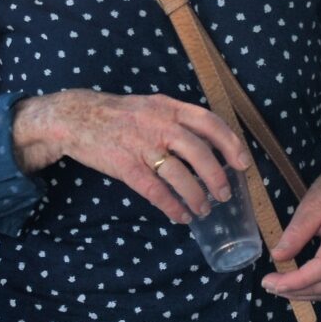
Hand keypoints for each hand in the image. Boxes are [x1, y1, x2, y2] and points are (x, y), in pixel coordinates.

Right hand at [13, 90, 250, 222]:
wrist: (77, 117)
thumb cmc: (120, 114)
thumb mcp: (152, 106)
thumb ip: (177, 119)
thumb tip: (210, 143)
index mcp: (169, 107)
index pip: (209, 123)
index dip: (230, 144)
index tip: (243, 163)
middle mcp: (159, 124)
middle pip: (199, 152)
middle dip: (217, 176)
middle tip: (225, 193)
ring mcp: (142, 146)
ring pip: (180, 175)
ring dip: (196, 196)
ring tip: (204, 209)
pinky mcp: (126, 166)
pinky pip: (155, 191)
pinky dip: (171, 206)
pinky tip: (180, 215)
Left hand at [264, 164, 320, 301]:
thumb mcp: (310, 205)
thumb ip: (295, 232)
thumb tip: (277, 256)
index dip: (297, 281)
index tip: (272, 282)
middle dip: (296, 291)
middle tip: (269, 286)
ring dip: (305, 294)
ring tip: (280, 289)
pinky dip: (318, 291)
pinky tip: (300, 287)